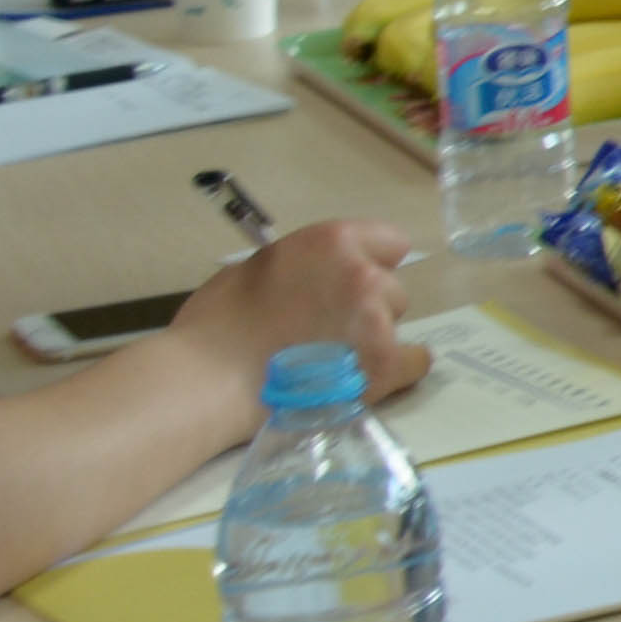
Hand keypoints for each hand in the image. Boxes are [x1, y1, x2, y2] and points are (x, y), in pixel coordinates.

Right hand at [175, 225, 426, 401]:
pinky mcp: (383, 365)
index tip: (346, 286)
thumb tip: (317, 278)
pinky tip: (365, 378)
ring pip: (395, 324)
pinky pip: (414, 363)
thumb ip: (303, 267)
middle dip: (366, 307)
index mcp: (334, 242)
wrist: (206, 379)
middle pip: (390, 289)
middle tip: (326, 330)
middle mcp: (364, 275)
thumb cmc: (217, 324)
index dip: (369, 265)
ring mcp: (377, 321)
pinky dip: (397, 371)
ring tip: (330, 361)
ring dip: (372, 338)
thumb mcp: (259, 269)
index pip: (388, 243)